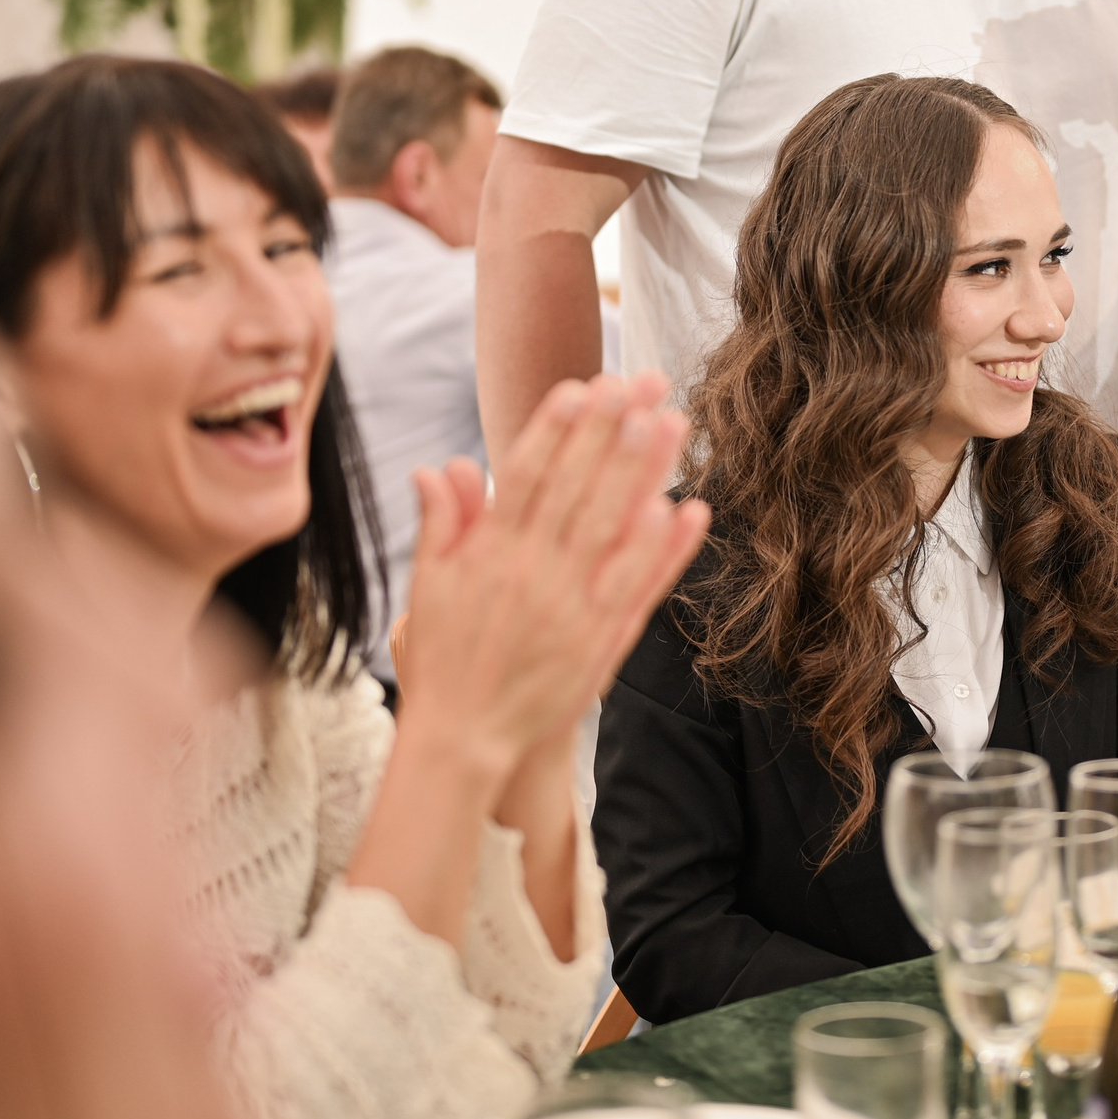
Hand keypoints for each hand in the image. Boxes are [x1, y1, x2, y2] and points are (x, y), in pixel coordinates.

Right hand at [394, 373, 709, 784]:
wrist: (464, 738)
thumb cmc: (444, 660)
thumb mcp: (430, 587)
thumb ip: (442, 525)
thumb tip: (440, 466)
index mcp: (490, 554)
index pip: (525, 476)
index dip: (554, 429)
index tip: (580, 386)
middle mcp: (533, 573)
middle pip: (577, 488)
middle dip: (610, 430)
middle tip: (642, 381)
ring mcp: (570, 607)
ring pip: (612, 527)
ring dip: (644, 473)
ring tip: (672, 423)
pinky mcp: (600, 641)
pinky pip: (637, 587)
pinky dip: (663, 551)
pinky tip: (687, 510)